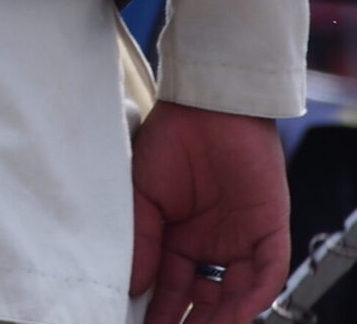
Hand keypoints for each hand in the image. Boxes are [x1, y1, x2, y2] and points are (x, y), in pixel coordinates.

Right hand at [130, 99, 289, 323]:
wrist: (204, 103)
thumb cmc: (170, 139)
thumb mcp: (143, 195)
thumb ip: (143, 242)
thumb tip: (134, 288)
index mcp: (180, 240)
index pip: (172, 290)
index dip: (161, 314)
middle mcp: (212, 246)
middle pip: (208, 302)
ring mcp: (242, 239)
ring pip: (239, 295)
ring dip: (224, 320)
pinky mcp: (270, 229)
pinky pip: (268, 272)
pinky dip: (256, 297)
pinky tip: (238, 315)